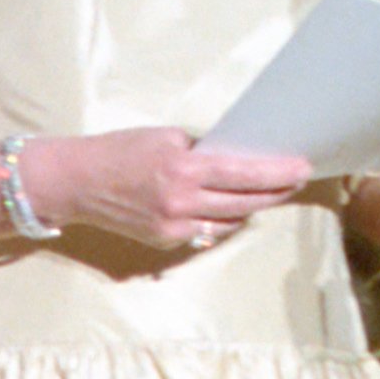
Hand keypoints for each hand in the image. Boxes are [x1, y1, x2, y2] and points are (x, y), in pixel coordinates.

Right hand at [27, 127, 312, 251]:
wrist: (77, 182)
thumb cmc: (120, 150)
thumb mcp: (164, 137)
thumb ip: (200, 151)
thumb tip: (236, 158)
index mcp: (182, 168)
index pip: (242, 173)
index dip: (276, 173)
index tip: (302, 168)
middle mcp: (181, 202)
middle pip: (244, 202)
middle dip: (275, 192)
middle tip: (297, 180)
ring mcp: (174, 227)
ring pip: (230, 221)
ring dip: (253, 207)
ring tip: (272, 193)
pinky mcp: (165, 241)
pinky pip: (207, 231)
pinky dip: (223, 219)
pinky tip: (235, 208)